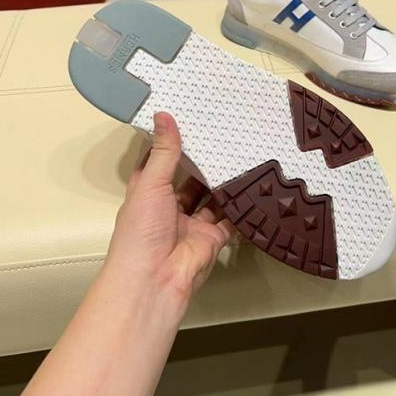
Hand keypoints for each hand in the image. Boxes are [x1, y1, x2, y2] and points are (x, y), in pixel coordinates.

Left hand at [104, 112, 234, 299]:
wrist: (155, 281)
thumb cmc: (141, 231)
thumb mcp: (150, 184)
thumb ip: (164, 151)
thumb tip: (164, 114)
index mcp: (147, 192)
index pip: (159, 161)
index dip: (171, 143)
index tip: (188, 119)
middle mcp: (169, 207)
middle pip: (189, 179)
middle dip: (204, 161)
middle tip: (224, 134)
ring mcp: (192, 223)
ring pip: (212, 197)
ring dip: (224, 182)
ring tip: (242, 154)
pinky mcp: (213, 238)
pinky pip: (230, 219)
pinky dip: (241, 207)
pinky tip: (254, 186)